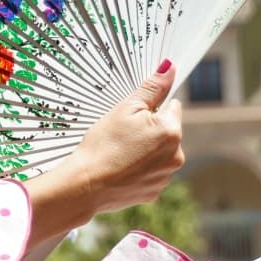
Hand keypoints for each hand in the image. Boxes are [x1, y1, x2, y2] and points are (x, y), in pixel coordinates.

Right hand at [25, 62, 183, 245]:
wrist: (84, 186)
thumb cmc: (103, 144)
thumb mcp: (124, 109)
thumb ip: (151, 89)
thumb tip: (169, 67)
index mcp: (172, 132)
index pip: (172, 108)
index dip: (150, 108)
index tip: (133, 116)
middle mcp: (176, 157)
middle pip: (166, 132)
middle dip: (149, 130)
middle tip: (121, 135)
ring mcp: (165, 178)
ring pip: (158, 154)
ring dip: (144, 151)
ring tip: (118, 153)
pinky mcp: (153, 193)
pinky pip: (149, 174)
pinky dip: (138, 170)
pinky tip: (119, 169)